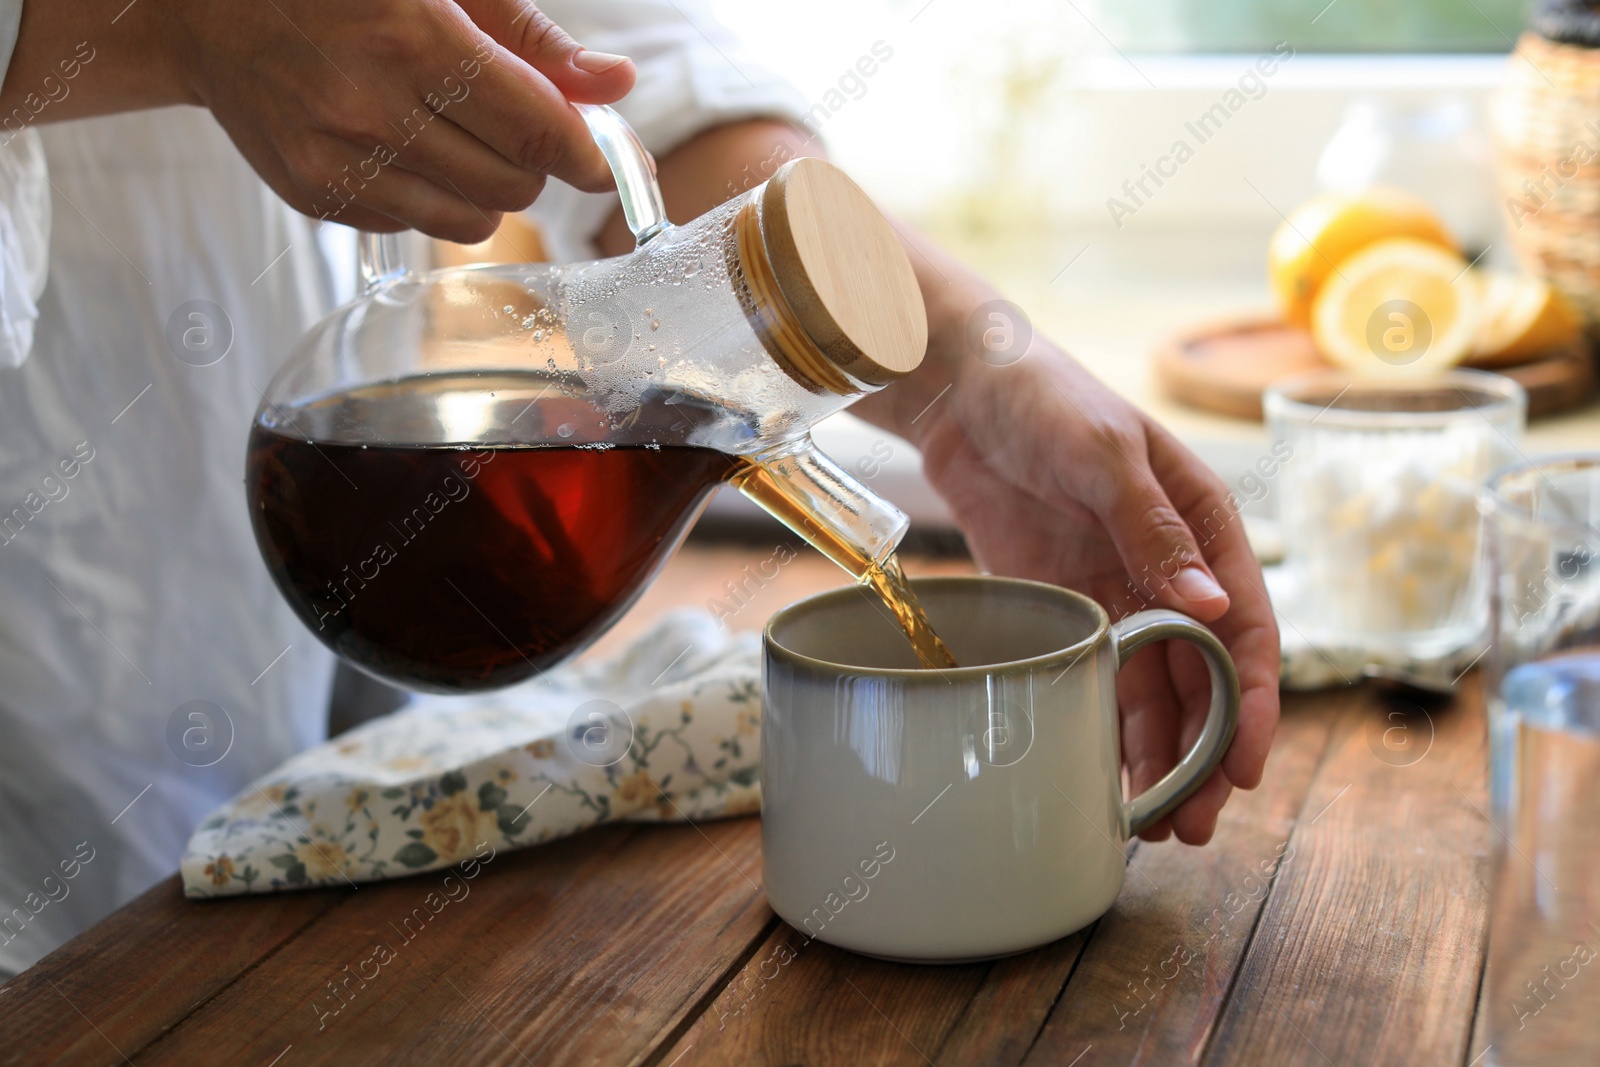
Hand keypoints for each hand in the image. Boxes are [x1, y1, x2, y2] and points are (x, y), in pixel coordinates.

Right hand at [162, 0, 635, 239]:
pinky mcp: (316, 197)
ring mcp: (337, 162)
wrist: (206, 11)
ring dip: (489, 186)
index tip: (614, 160)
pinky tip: (403, 142)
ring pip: (474, 219)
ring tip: (457, 131)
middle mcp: (368, 108)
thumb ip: (530, 36)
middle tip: (517, 121)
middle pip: (514, 183)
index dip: (590, 153)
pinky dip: (434, 195)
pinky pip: (419, 225)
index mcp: (410, 39)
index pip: (535, 130)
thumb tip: (613, 85)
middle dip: (535, 160)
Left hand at [856, 264, 1279, 845]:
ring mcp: (1115, 590)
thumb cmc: (1046, 398)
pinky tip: (1099, 772)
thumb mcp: (1104, 456)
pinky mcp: (1064, 604)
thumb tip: (1214, 611)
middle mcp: (1169, 568)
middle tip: (1195, 824)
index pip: (1245, 627)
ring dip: (1155, 753)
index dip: (1250, 702)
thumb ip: (1154, 531)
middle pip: (1200, 676)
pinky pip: (1093, 674)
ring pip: (1149, 689)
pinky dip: (1101, 723)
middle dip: (1203, 752)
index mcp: (1204, 526)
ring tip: (1152, 822)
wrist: (960, 388)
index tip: (1245, 767)